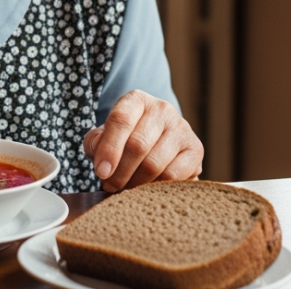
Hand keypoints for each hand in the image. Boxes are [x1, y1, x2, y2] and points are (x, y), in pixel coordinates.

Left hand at [82, 90, 204, 191]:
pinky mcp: (195, 149)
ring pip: (154, 164)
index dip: (109, 149)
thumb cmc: (125, 139)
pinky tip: (146, 189)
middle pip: (138, 145)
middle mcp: (162, 109)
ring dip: (135, 183)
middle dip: (120, 172)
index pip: (121, 120)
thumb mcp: (105, 135)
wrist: (158, 142)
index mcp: (137, 100)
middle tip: (110, 187)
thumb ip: (95, 142)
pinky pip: (173, 176)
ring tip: (125, 189)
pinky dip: (156, 187)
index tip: (101, 172)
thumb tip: (98, 153)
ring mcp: (182, 128)